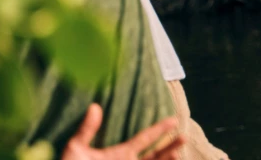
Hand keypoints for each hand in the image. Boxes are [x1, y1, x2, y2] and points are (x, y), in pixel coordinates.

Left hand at [62, 103, 183, 159]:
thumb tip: (94, 106)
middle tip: (185, 136)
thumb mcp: (76, 149)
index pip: (145, 138)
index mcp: (121, 153)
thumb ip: (87, 130)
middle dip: (170, 146)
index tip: (173, 119)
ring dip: (167, 159)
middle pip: (156, 154)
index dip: (159, 129)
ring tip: (178, 154)